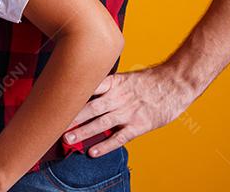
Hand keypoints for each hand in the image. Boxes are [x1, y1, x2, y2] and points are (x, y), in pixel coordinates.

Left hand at [63, 65, 193, 156]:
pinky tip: (93, 152)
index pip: (87, 87)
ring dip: (83, 131)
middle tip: (54, 123)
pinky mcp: (139, 125)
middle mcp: (118, 97)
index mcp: (113, 83)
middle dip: (71, 116)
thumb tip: (87, 88)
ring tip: (68, 138)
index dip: (71, 94)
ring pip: (101, 123)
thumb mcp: (126, 77)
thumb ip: (108, 85)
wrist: (176, 83)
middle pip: (90, 107)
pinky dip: (105, 145)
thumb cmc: (150, 80)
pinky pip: (119, 137)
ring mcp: (128, 111)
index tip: (55, 99)